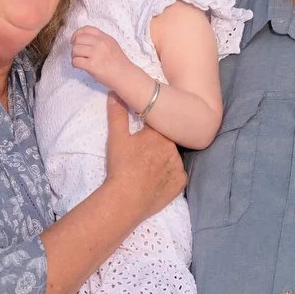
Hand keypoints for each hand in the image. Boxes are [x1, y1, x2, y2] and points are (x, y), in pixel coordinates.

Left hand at [71, 26, 133, 88]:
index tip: (74, 40)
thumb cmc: (118, 63)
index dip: (77, 34)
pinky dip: (75, 64)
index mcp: (105, 38)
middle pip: (78, 39)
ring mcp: (96, 54)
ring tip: (80, 61)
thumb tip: (83, 41)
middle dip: (75, 47)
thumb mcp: (112, 45)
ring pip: (75, 50)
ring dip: (74, 56)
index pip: (87, 29)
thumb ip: (100, 41)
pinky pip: (76, 61)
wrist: (124, 76)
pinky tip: (80, 67)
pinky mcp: (92, 65)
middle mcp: (100, 43)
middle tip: (78, 54)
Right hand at [103, 94, 184, 220]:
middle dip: (158, 145)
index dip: (150, 130)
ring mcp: (178, 166)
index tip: (143, 138)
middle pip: (167, 141)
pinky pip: (178, 176)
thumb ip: (117, 114)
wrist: (125, 199)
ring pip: (173, 158)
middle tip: (144, 155)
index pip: (158, 125)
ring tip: (149, 169)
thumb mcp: (116, 138)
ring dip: (165, 160)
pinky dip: (170, 176)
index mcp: (159, 134)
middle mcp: (173, 147)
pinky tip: (158, 181)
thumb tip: (115, 94)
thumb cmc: (120, 166)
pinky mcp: (180, 183)